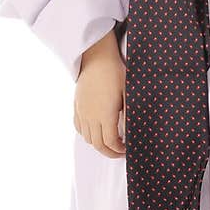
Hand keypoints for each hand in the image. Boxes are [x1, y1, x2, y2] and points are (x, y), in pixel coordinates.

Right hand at [75, 31, 125, 157]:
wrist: (97, 57)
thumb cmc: (115, 73)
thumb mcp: (128, 93)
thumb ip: (129, 114)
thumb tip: (132, 131)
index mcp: (105, 115)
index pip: (110, 142)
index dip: (118, 150)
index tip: (126, 149)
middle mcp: (91, 117)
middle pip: (97, 144)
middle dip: (109, 152)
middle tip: (119, 151)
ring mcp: (82, 112)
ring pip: (87, 138)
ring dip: (98, 144)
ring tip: (109, 141)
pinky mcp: (77, 106)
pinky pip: (78, 127)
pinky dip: (87, 134)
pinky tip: (95, 131)